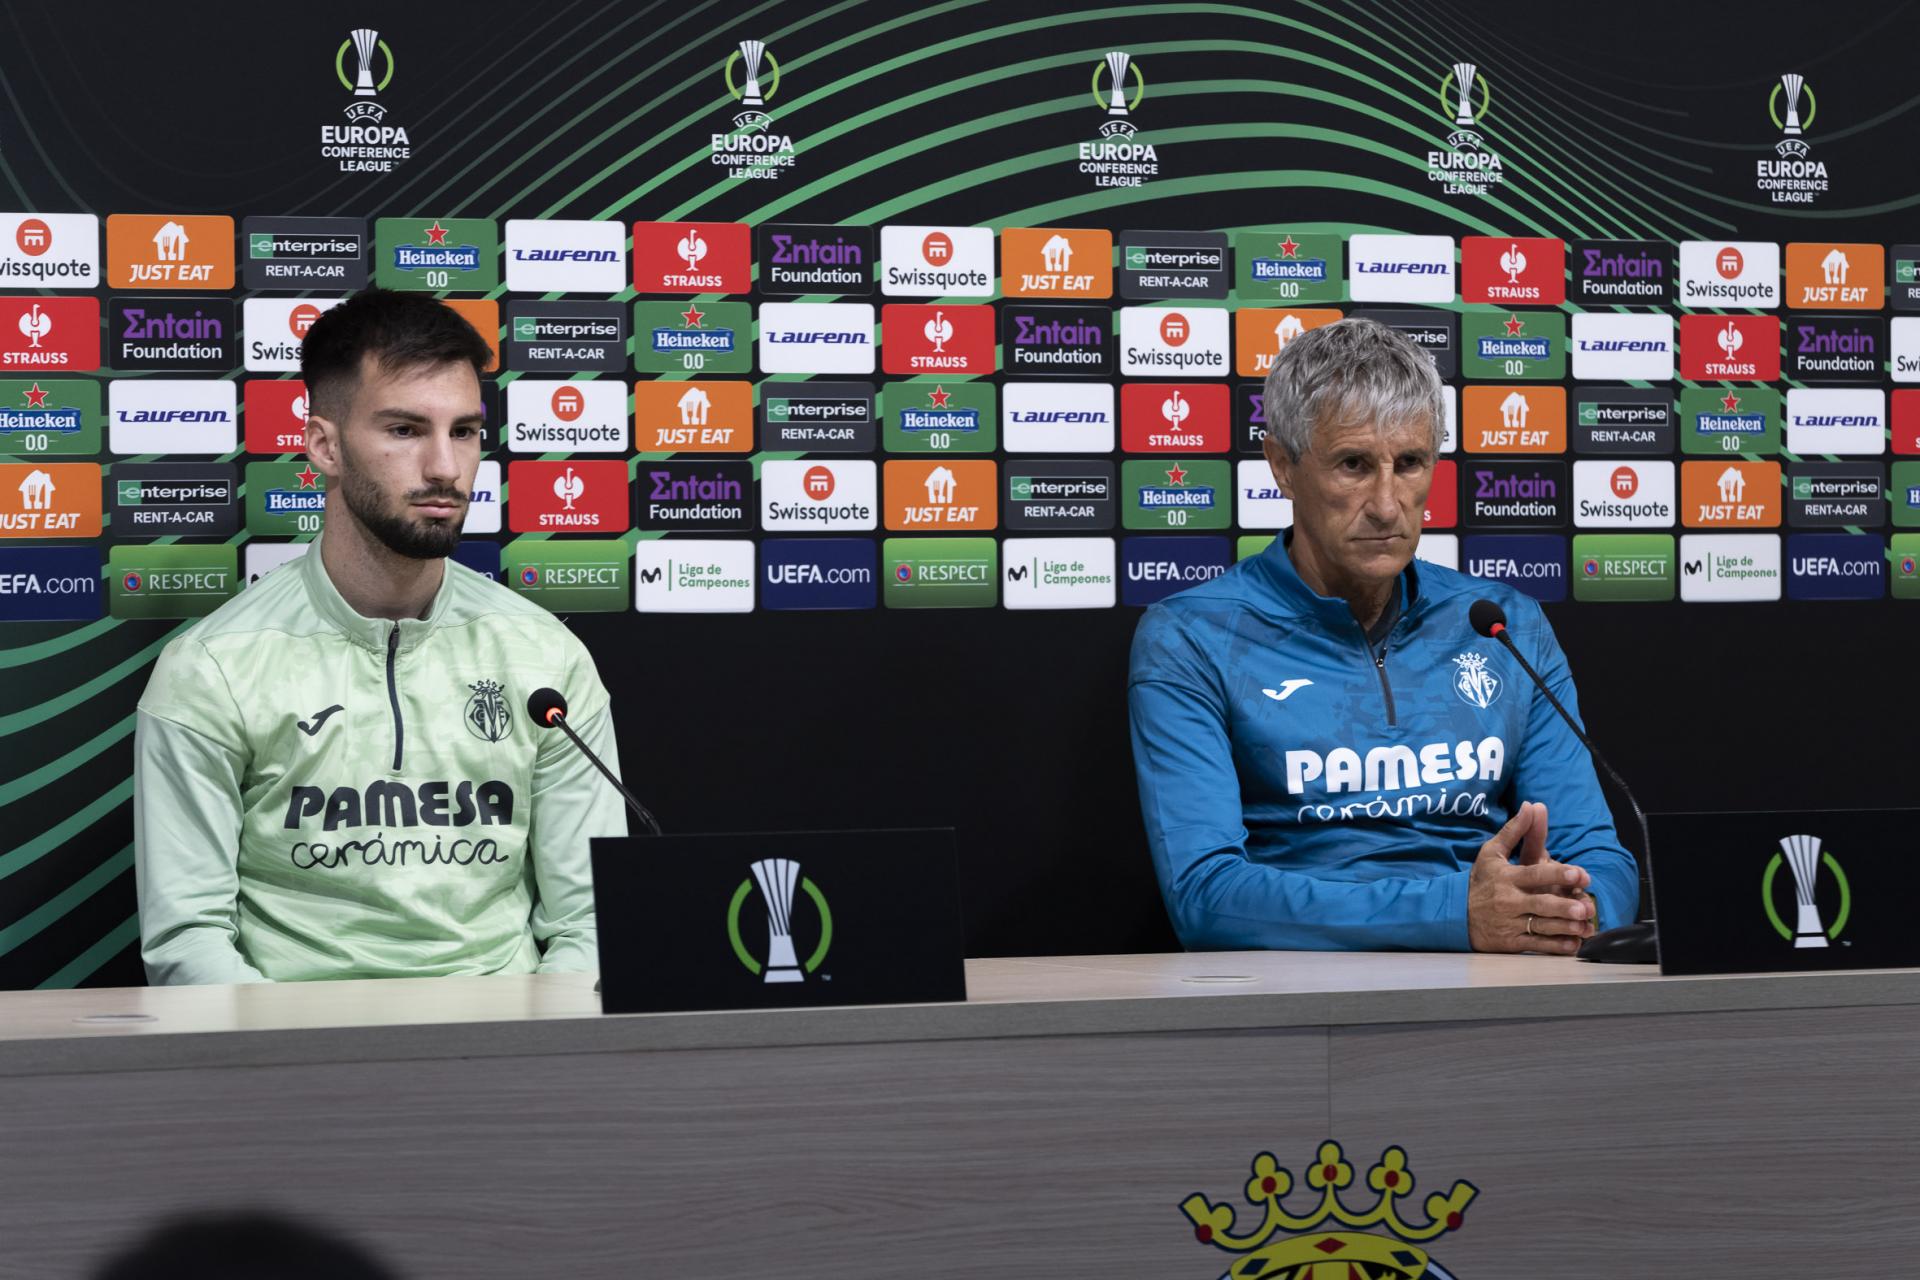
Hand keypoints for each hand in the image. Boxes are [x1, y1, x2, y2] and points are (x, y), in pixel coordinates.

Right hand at [1468, 802, 1595, 954]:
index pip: (1535, 874)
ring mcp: (1510, 923)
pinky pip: (1536, 945)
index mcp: (1507, 877)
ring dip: (1565, 928)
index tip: (1580, 874)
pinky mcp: (1511, 942)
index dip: (1558, 873)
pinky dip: (1555, 947)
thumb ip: (1514, 830)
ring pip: (1541, 927)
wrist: (1455, 914)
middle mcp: (1508, 901)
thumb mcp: (1492, 852)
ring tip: (1585, 927)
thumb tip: (1532, 805)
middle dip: (1564, 906)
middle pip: (1540, 903)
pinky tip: (1573, 945)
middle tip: (1586, 907)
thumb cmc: (1480, 880)